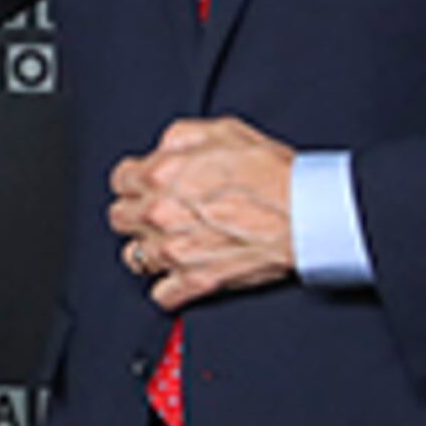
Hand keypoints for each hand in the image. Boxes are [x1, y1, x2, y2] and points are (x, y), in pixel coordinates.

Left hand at [107, 116, 298, 308]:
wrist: (306, 212)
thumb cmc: (273, 173)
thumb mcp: (223, 130)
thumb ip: (179, 138)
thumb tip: (161, 149)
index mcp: (161, 174)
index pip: (120, 180)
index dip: (135, 181)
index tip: (146, 186)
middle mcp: (160, 213)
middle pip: (120, 218)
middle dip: (138, 213)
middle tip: (159, 212)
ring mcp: (175, 250)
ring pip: (134, 257)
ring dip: (149, 249)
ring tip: (169, 242)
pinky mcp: (196, 281)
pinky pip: (161, 295)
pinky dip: (169, 288)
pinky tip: (181, 273)